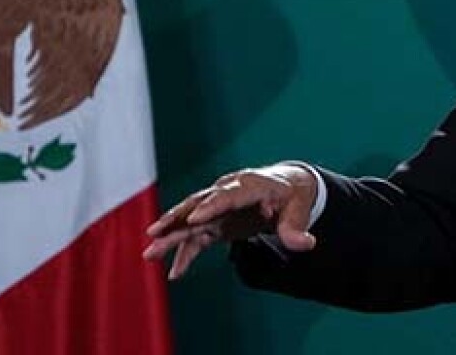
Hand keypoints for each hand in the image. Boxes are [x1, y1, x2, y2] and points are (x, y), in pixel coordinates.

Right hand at [143, 162, 319, 279]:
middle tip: (155, 234)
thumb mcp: (300, 209)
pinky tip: (175, 272)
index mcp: (250, 184)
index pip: (229, 194)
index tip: (194, 218)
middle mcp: (228, 193)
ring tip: (150, 253)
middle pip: (199, 205)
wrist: (287, 188)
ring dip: (170, 236)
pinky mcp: (216, 223)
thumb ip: (296, 228)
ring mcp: (219, 208)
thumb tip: (305, 244)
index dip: (211, 205)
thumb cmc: (292, 195)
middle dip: (177, 220)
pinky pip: (197, 239)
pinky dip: (185, 254)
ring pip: (190, 221)